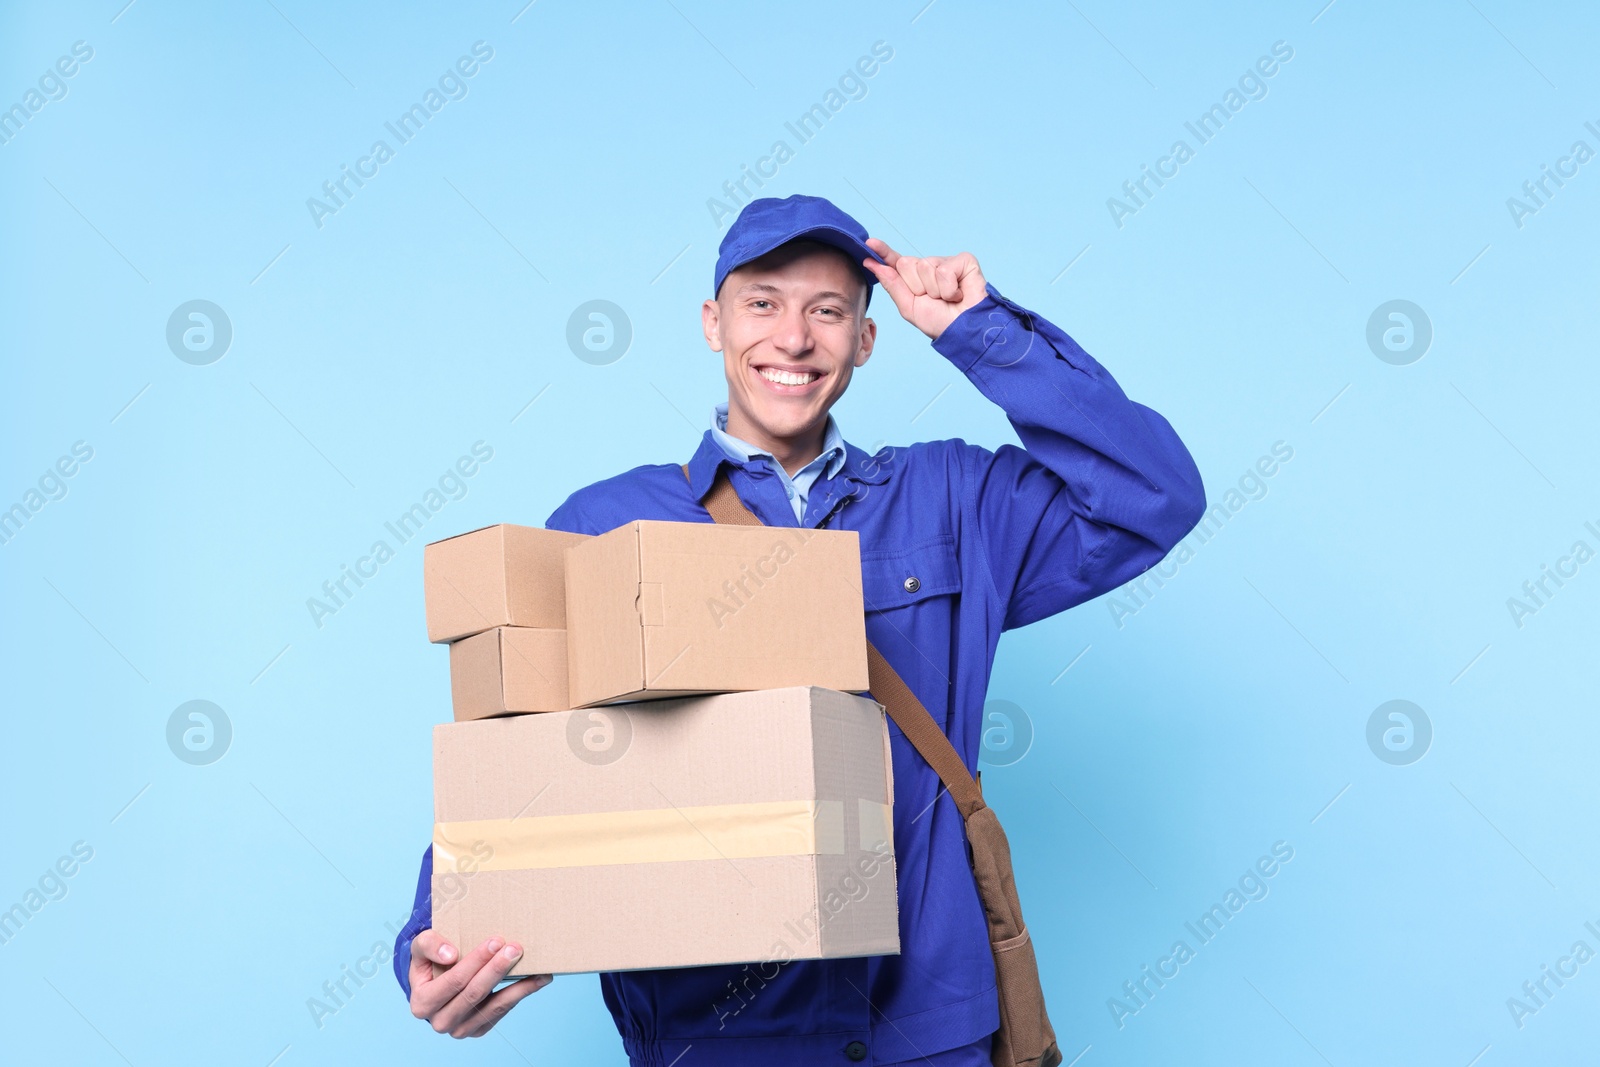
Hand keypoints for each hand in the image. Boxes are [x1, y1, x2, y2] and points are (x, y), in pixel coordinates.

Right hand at [408, 929, 550, 1037]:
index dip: (476, 961)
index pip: (455, 980)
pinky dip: (521, 995)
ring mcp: (460, 1029)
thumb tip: (451, 955)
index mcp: (423, 1003)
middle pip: (475, 994)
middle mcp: (440, 1021)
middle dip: (497, 969)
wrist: (432, 983)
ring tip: (539, 970)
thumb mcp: (420, 947)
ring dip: (519, 987)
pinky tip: (537, 980)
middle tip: (516, 949)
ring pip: (494, 1007)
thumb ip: (428, 945)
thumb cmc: (429, 962)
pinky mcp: (478, 1029)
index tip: (496, 941)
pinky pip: (502, 1012)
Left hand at [861, 237, 987, 340]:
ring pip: (925, 266)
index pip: (896, 262)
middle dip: (917, 286)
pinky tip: (958, 294)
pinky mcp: (963, 261)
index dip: (884, 252)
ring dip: (935, 290)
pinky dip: (949, 288)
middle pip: (906, 264)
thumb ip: (892, 284)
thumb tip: (872, 263)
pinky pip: (945, 270)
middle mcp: (929, 267)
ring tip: (947, 298)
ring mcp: (945, 262)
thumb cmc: (939, 322)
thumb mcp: (909, 306)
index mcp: (914, 278)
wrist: (963, 330)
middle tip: (933, 299)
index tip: (870, 243)